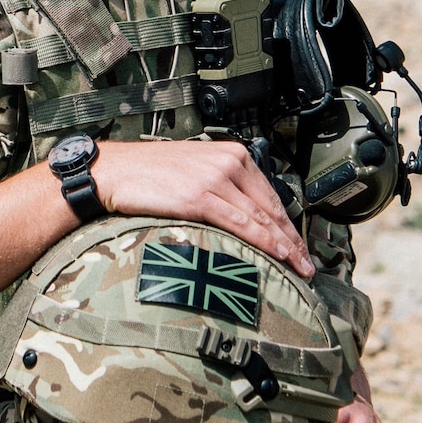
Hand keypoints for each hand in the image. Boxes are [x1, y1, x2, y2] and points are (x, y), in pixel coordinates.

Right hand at [93, 140, 312, 277]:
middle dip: (293, 240)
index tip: (300, 247)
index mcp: (231, 154)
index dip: (288, 225)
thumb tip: (243, 217)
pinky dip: (263, 241)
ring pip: (260, 218)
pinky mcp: (199, 197)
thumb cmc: (148, 174)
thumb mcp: (195, 169)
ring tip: (299, 268)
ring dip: (285, 246)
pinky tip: (278, 255)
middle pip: (271, 208)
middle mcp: (228, 163)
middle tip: (307, 265)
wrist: (113, 172)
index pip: (270, 195)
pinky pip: (241, 223)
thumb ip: (222, 185)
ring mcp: (214, 179)